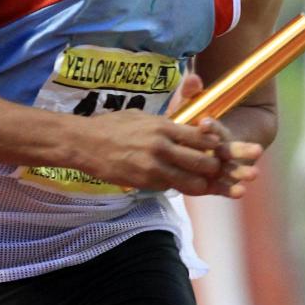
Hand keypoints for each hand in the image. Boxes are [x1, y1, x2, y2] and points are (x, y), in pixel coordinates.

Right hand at [78, 107, 261, 197]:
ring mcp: (152, 167)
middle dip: (215, 169)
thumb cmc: (113, 126)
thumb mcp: (143, 116)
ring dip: (200, 184)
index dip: (216, 146)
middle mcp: (161, 147)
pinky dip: (177, 187)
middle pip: (203, 162)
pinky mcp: (143, 182)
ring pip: (191, 182)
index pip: (202, 138)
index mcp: (163, 127)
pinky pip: (170, 188)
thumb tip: (189, 126)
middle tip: (218, 170)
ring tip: (204, 182)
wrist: (84, 143)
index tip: (221, 149)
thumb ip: (167, 122)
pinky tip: (178, 184)